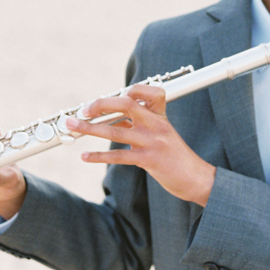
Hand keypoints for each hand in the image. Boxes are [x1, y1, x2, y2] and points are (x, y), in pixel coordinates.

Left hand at [66, 84, 215, 205]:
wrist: (197, 179)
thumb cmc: (177, 157)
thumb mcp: (162, 134)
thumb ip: (141, 124)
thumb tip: (114, 118)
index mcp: (161, 116)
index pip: (147, 92)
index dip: (128, 90)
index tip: (109, 98)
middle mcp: (157, 125)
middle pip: (126, 104)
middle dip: (100, 104)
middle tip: (82, 110)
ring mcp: (153, 142)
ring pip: (116, 130)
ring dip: (90, 128)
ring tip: (72, 126)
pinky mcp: (150, 160)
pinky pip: (119, 156)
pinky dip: (99, 155)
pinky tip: (85, 156)